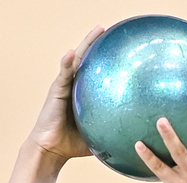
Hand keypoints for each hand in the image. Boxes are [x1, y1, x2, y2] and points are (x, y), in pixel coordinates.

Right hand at [27, 25, 105, 162]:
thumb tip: (134, 140)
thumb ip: (111, 132)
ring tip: (98, 30)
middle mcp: (74, 86)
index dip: (105, 59)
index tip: (118, 47)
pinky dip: (67, 63)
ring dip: (86, 44)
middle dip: (96, 43)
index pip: (96, 72)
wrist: (52, 149)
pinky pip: (63, 74)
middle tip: (107, 29)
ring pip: (76, 60)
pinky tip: (72, 53)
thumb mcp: (97, 135)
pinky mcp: (56, 90)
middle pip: (87, 59)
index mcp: (83, 94)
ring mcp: (64, 85)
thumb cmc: (73, 145)